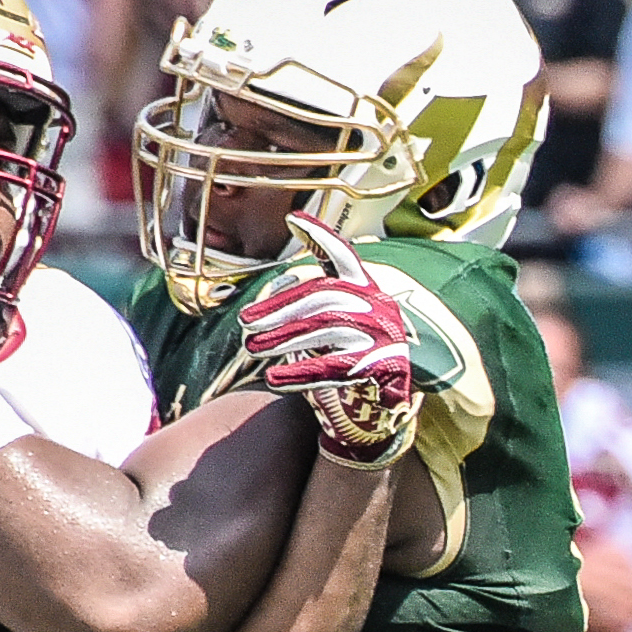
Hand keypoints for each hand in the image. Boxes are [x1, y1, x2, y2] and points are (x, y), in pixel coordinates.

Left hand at [240, 216, 418, 467]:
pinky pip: (334, 367)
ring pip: (325, 330)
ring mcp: (385, 336)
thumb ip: (313, 298)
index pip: (344, 257)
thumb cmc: (347, 358)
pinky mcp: (383, 367)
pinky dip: (301, 374)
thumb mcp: (333, 323)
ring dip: (283, 340)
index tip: (294, 220)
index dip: (321, 237)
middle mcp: (380, 307)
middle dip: (279, 310)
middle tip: (246, 324)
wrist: (379, 411)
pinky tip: (273, 379)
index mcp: (369, 289)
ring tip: (253, 349)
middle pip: (322, 298)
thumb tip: (284, 263)